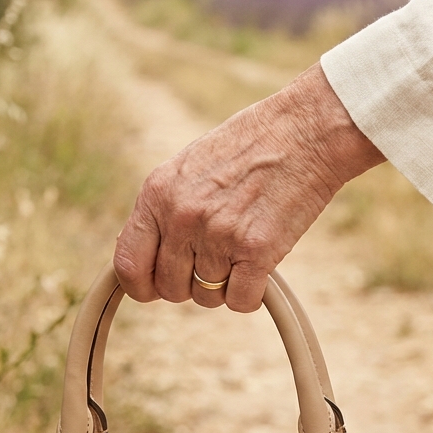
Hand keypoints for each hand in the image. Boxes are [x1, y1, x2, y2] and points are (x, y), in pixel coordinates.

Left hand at [114, 63, 383, 311]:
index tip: (157, 289)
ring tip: (243, 250)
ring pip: (208, 297)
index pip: (128, 266)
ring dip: (226, 285)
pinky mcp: (257, 250)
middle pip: (171, 288)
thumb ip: (163, 209)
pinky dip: (253, 294)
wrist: (305, 130)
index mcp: (157, 194)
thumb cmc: (249, 146)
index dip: (143, 287)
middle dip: (191, 284)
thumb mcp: (188, 167)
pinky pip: (242, 301)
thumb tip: (144, 256)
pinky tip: (262, 268)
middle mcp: (182, 217)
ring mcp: (219, 235)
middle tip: (216, 261)